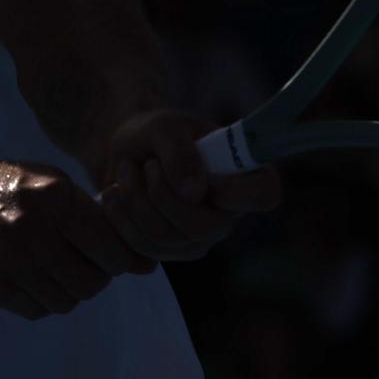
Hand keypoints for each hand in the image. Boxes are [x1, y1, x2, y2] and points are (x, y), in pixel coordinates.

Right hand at [0, 154, 149, 320]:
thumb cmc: (14, 194)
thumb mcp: (55, 190)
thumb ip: (100, 224)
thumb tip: (147, 265)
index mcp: (55, 196)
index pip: (112, 249)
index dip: (119, 261)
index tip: (110, 259)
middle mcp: (32, 226)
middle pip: (92, 283)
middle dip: (93, 281)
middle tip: (78, 267)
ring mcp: (7, 256)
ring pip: (65, 302)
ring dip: (65, 293)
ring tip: (51, 272)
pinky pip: (35, 310)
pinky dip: (38, 302)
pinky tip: (26, 279)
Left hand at [98, 109, 282, 262]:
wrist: (126, 152)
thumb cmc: (155, 133)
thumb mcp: (163, 126)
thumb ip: (179, 151)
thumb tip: (195, 193)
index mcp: (242, 176)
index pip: (264, 194)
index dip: (236, 191)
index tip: (203, 175)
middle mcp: (226, 214)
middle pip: (205, 227)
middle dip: (162, 195)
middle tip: (146, 165)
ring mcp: (199, 238)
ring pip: (167, 238)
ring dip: (135, 200)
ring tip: (125, 171)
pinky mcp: (169, 252)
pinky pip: (144, 250)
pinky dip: (121, 218)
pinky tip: (114, 194)